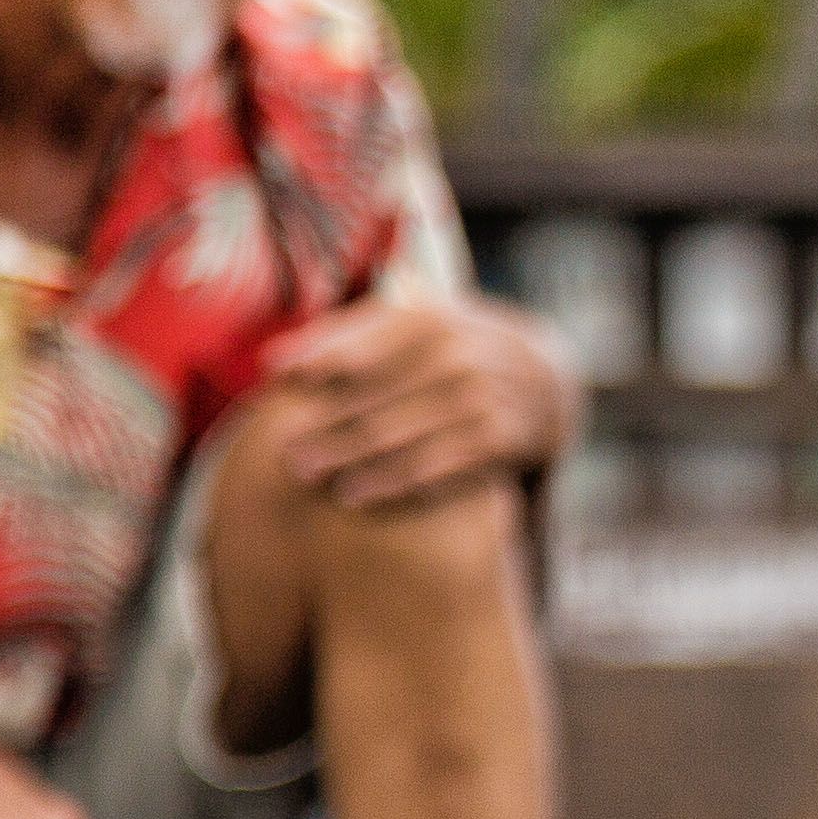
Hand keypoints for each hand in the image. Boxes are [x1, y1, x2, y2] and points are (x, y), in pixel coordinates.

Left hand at [265, 295, 574, 513]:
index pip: (364, 343)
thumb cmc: (449, 351)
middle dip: (327, 426)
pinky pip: (441, 467)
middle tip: (285, 453)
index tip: (276, 381)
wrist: (543, 378)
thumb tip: (274, 365)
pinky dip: (398, 484)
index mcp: (428, 321)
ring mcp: (482, 398)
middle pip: (378, 396)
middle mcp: (457, 356)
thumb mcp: (411, 327)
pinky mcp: (502, 440)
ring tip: (311, 478)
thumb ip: (346, 340)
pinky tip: (360, 497)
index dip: (319, 360)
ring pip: (406, 436)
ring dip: (354, 459)